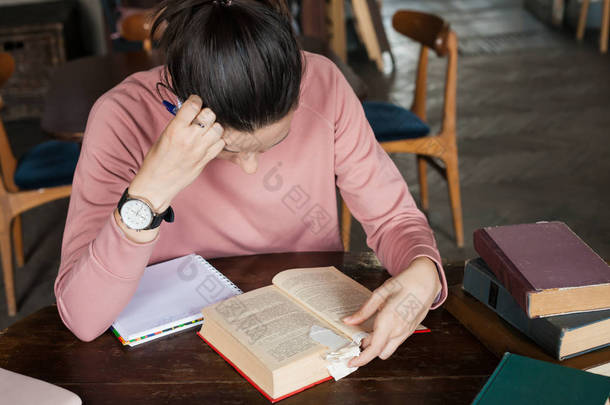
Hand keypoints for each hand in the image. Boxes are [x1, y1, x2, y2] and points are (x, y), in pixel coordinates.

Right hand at [128, 95, 225, 210]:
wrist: (157, 184)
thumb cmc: (157, 159)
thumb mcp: (164, 135)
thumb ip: (179, 122)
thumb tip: (192, 110)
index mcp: (175, 129)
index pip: (193, 105)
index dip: (196, 101)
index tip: (195, 102)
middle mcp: (189, 138)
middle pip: (210, 115)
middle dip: (206, 114)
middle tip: (201, 118)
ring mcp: (200, 150)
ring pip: (218, 129)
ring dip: (213, 127)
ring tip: (206, 131)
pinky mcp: (206, 160)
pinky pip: (220, 144)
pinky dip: (217, 141)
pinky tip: (209, 142)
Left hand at [343, 257, 440, 366]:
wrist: (426, 280)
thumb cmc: (403, 283)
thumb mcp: (380, 293)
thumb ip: (364, 311)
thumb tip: (348, 321)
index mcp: (389, 320)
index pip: (374, 348)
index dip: (361, 359)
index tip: (351, 362)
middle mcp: (399, 329)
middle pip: (380, 353)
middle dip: (368, 350)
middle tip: (359, 337)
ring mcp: (406, 331)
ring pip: (388, 349)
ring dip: (378, 345)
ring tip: (371, 330)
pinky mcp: (411, 330)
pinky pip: (396, 341)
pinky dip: (386, 340)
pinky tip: (382, 326)